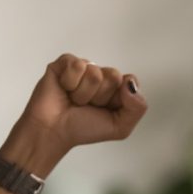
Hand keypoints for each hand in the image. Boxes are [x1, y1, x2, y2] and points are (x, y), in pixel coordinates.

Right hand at [16, 53, 146, 154]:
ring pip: (95, 73)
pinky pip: (77, 65)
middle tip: (88, 106)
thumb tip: (130, 82)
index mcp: (116, 89)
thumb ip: (137, 107)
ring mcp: (84, 68)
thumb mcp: (120, 127)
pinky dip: (70, 83)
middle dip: (101, 97)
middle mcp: (101, 76)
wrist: (55, 131)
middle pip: (114, 75)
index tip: (106, 109)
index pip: (130, 81)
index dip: (120, 98)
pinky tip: (64, 90)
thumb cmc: (84, 128)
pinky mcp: (65, 62)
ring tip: (75, 101)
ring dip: (84, 94)